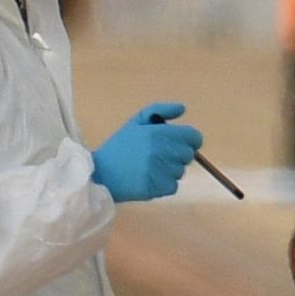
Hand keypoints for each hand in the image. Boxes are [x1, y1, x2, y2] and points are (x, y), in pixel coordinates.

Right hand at [88, 101, 202, 203]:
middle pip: (188, 155)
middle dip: (177, 156)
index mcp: (157, 133)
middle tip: (157, 157)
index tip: (175, 144)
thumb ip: (159, 110)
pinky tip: (148, 180)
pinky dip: (163, 185)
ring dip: (169, 171)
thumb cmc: (119, 147)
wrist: (100, 174)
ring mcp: (161, 171)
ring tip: (149, 169)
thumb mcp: (135, 122)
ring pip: (180, 171)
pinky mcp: (159, 188)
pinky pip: (173, 186)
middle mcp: (162, 151)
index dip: (189, 140)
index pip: (194, 137)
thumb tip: (182, 108)